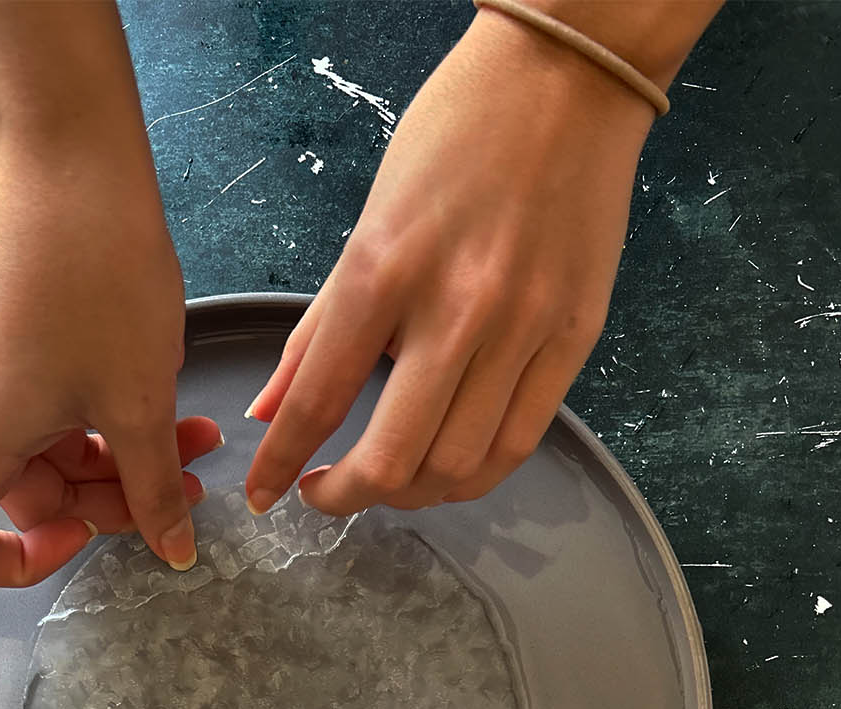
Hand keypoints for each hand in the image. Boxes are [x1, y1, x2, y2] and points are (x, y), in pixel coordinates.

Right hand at [0, 134, 218, 585]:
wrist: (67, 152)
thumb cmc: (95, 271)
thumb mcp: (138, 400)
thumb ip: (154, 489)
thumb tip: (173, 550)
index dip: (17, 566)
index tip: (87, 542)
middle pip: (24, 498)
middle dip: (111, 499)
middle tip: (185, 487)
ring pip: (44, 451)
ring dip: (119, 454)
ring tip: (195, 438)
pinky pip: (40, 405)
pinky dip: (97, 414)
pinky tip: (159, 395)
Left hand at [244, 9, 655, 515]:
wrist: (567, 78)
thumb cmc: (456, 136)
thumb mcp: (368, 224)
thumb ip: (320, 327)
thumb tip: (272, 408)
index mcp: (385, 269)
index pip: (318, 399)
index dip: (281, 463)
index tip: (265, 495)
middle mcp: (456, 307)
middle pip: (394, 459)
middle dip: (347, 497)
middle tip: (329, 494)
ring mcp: (523, 327)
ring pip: (459, 466)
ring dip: (412, 495)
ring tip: (391, 481)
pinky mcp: (575, 336)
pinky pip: (520, 442)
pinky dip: (475, 475)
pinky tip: (448, 466)